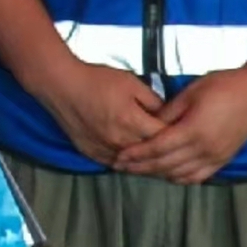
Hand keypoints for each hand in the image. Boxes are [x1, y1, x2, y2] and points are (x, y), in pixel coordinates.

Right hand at [44, 62, 164, 166]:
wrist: (63, 87)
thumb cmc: (97, 81)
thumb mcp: (131, 82)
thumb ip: (152, 100)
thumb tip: (166, 113)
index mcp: (132, 121)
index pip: (163, 136)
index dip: (175, 134)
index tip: (182, 131)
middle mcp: (120, 140)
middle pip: (150, 154)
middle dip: (164, 152)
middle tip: (175, 149)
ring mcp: (105, 150)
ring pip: (133, 164)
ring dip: (146, 162)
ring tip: (159, 159)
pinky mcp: (92, 154)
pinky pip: (115, 165)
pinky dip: (127, 164)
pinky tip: (134, 161)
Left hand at [113, 69, 246, 184]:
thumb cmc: (223, 85)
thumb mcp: (191, 92)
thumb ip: (169, 112)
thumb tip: (150, 125)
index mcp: (193, 130)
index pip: (157, 148)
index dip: (136, 154)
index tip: (119, 157)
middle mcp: (203, 149)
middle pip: (165, 165)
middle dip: (140, 167)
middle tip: (121, 167)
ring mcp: (215, 157)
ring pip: (179, 174)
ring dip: (157, 174)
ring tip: (140, 170)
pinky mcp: (223, 159)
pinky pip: (197, 176)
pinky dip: (179, 177)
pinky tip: (168, 173)